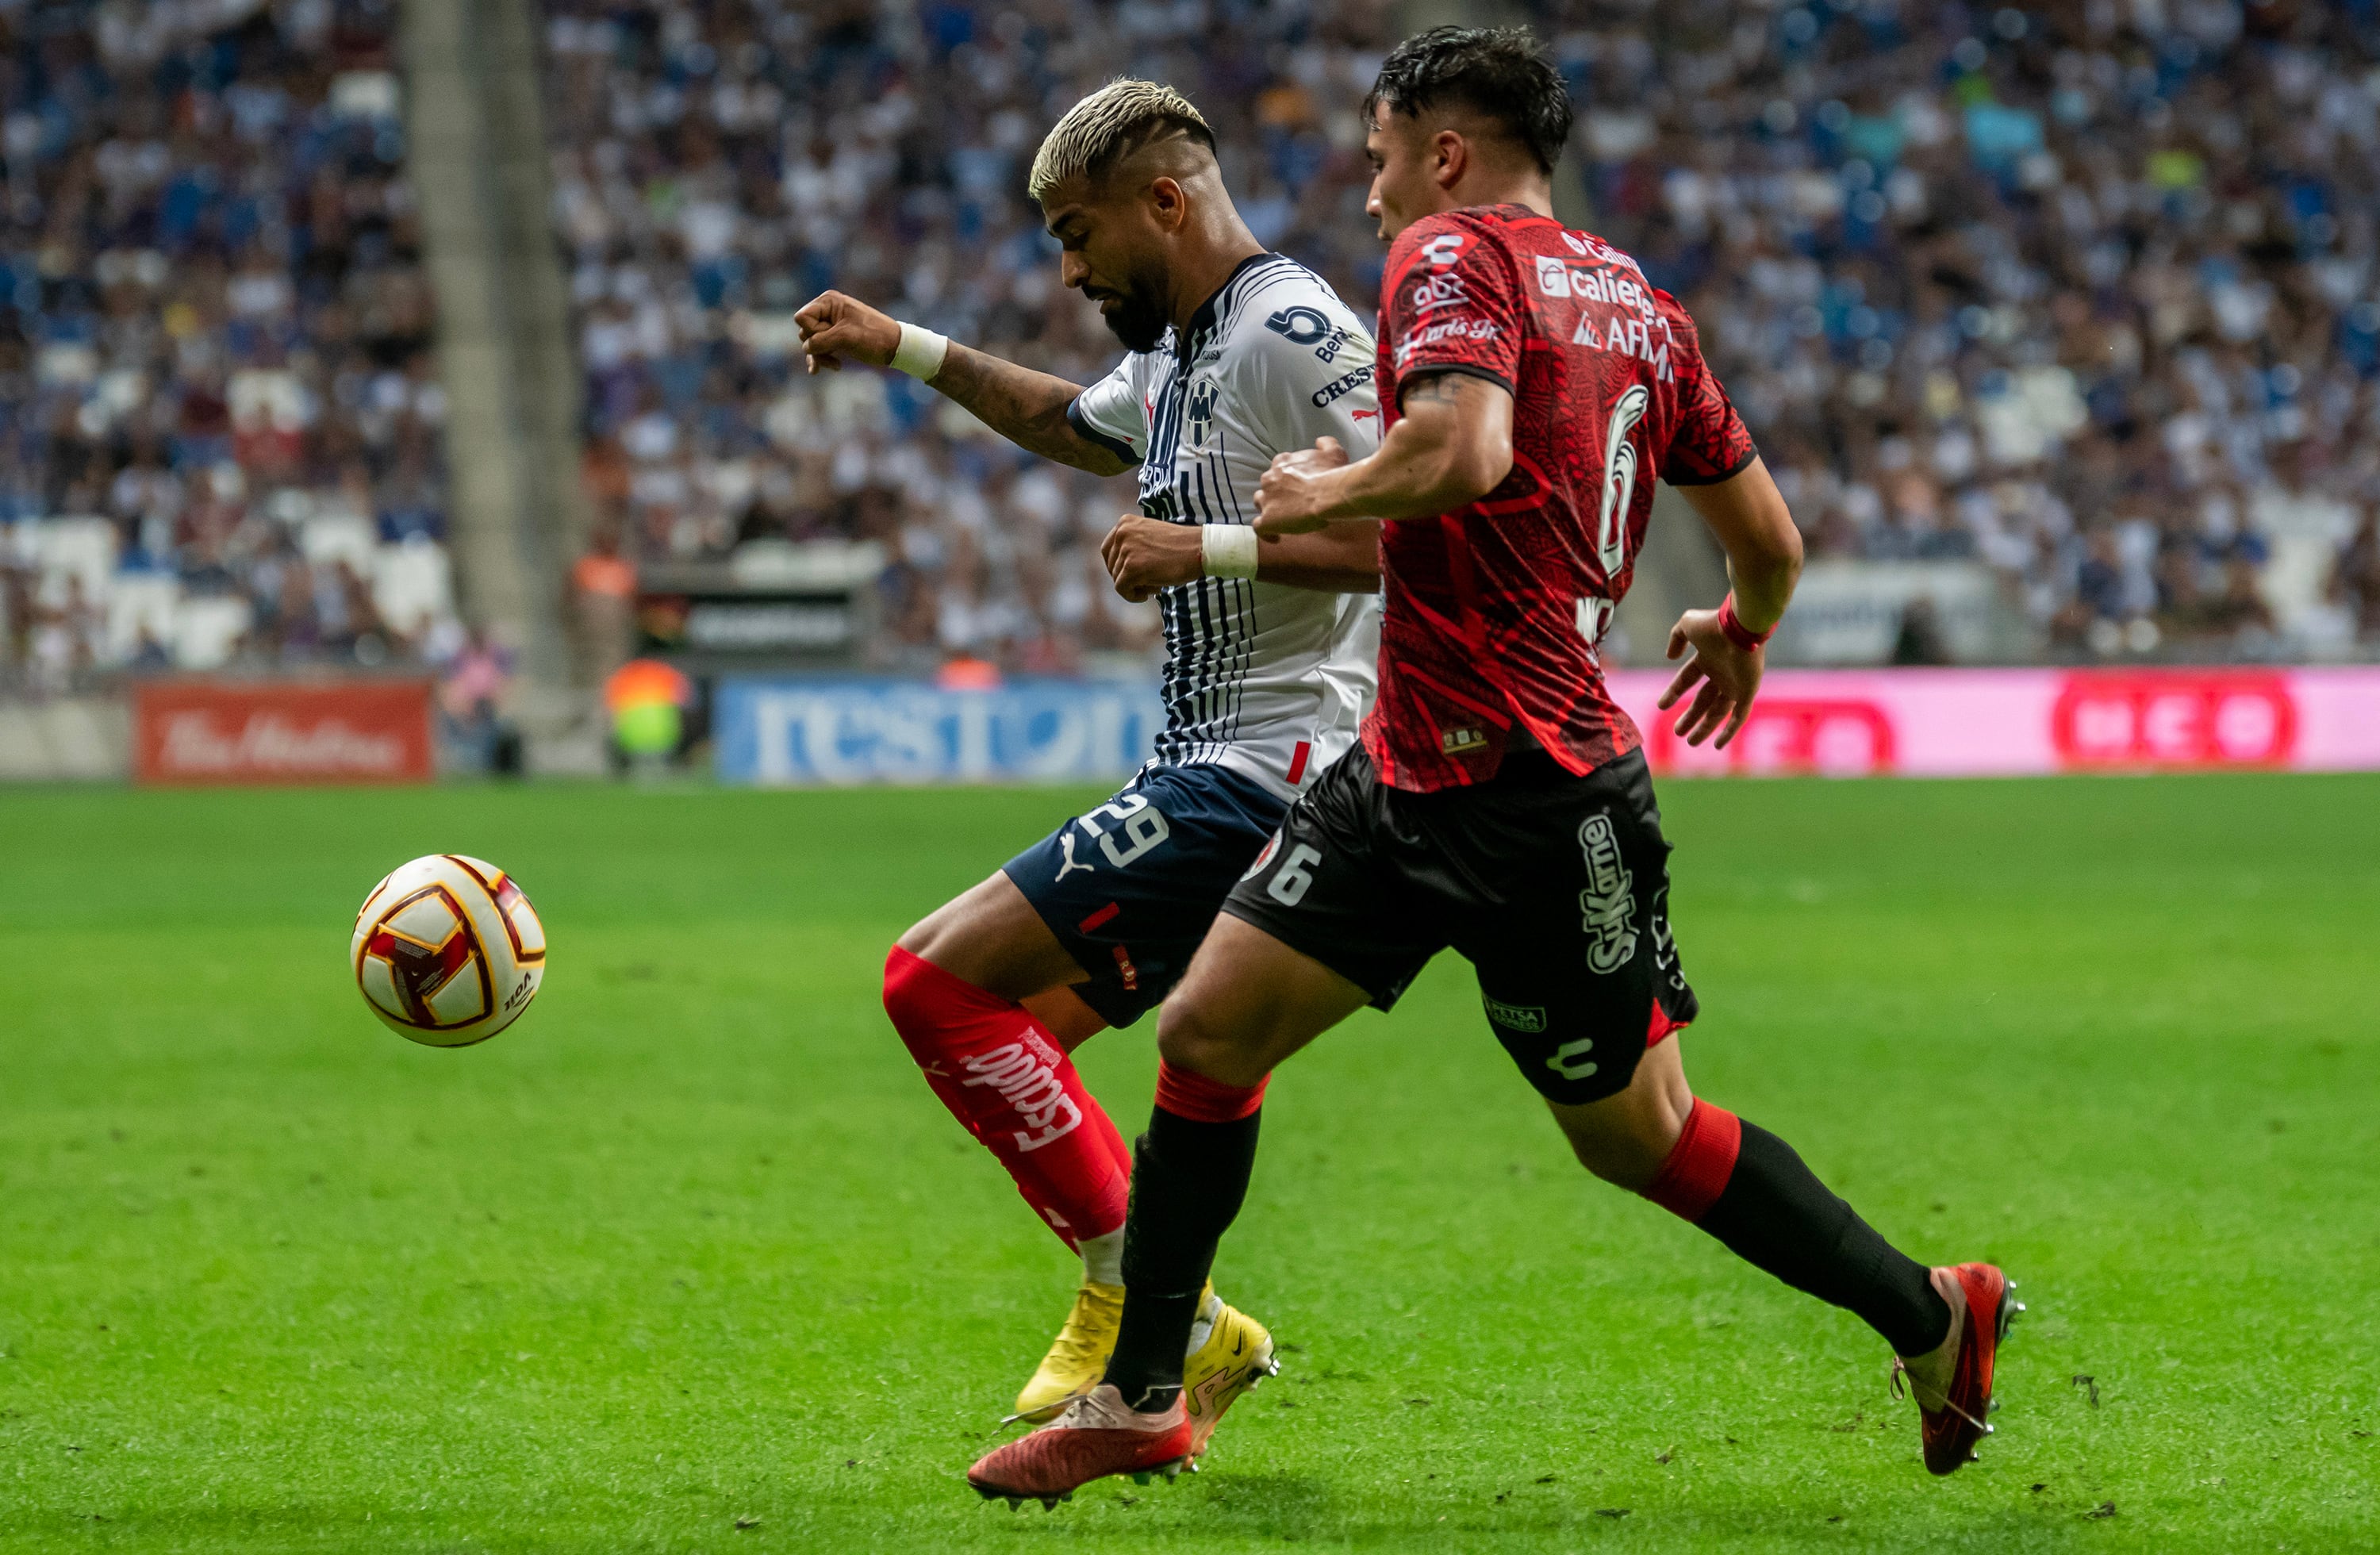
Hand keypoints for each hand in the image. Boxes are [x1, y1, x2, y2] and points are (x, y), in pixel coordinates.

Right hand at [794, 290, 900, 374]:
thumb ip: (821, 341)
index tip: (832, 335)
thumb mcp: (846, 337)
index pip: (802, 318)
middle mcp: (827, 309)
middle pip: (805, 331)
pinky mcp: (834, 337)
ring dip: (820, 356)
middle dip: (817, 346)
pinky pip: (818, 348)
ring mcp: (830, 324)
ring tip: (836, 366)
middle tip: (835, 352)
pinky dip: (819, 358)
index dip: (813, 331)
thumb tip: (806, 348)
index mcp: (829, 301)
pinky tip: (816, 370)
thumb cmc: (874, 337)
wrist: (895, 347)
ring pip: (810, 342)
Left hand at [1100, 515, 1202, 601]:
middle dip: (1128, 578)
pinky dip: (1132, 596)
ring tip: (1155, 584)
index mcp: (1125, 523)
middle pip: (1111, 566)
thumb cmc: (1180, 546)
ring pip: (1117, 579)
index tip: (1132, 575)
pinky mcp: (1131, 568)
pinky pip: (1122, 589)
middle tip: (1148, 581)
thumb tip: (1117, 568)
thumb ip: (1132, 544)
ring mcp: (1125, 550)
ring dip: (1134, 586)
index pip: (1108, 550)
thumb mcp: (1149, 536)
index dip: (1117, 566)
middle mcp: (1121, 533)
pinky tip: (1148, 595)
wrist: (1199, 549)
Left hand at [1254, 437, 1350, 536]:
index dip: (1286, 478)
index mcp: (1282, 462)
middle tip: (1293, 502)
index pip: (1278, 468)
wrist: (1329, 495)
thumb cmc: (1332, 473)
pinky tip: (1276, 537)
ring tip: (1283, 518)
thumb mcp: (1333, 452)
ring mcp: (1266, 499)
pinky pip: (1259, 528)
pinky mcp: (1268, 520)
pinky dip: (1267, 532)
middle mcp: (1269, 478)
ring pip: (1260, 503)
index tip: (1297, 485)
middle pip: (1267, 485)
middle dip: (1277, 492)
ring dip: (1269, 509)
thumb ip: (1325, 444)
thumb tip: (1320, 442)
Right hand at [1657, 607, 1762, 748]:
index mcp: (1707, 658)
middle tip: (1677, 732)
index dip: (1674, 692)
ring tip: (1690, 742)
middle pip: (1703, 701)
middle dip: (1690, 717)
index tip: (1661, 706)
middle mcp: (1721, 674)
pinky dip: (1729, 731)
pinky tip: (1719, 745)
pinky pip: (1738, 717)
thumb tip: (1670, 656)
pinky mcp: (1747, 693)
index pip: (1687, 679)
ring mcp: (1735, 684)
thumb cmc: (1714, 625)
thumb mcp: (1686, 625)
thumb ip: (1676, 638)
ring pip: (1718, 712)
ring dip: (1704, 728)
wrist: (1742, 628)